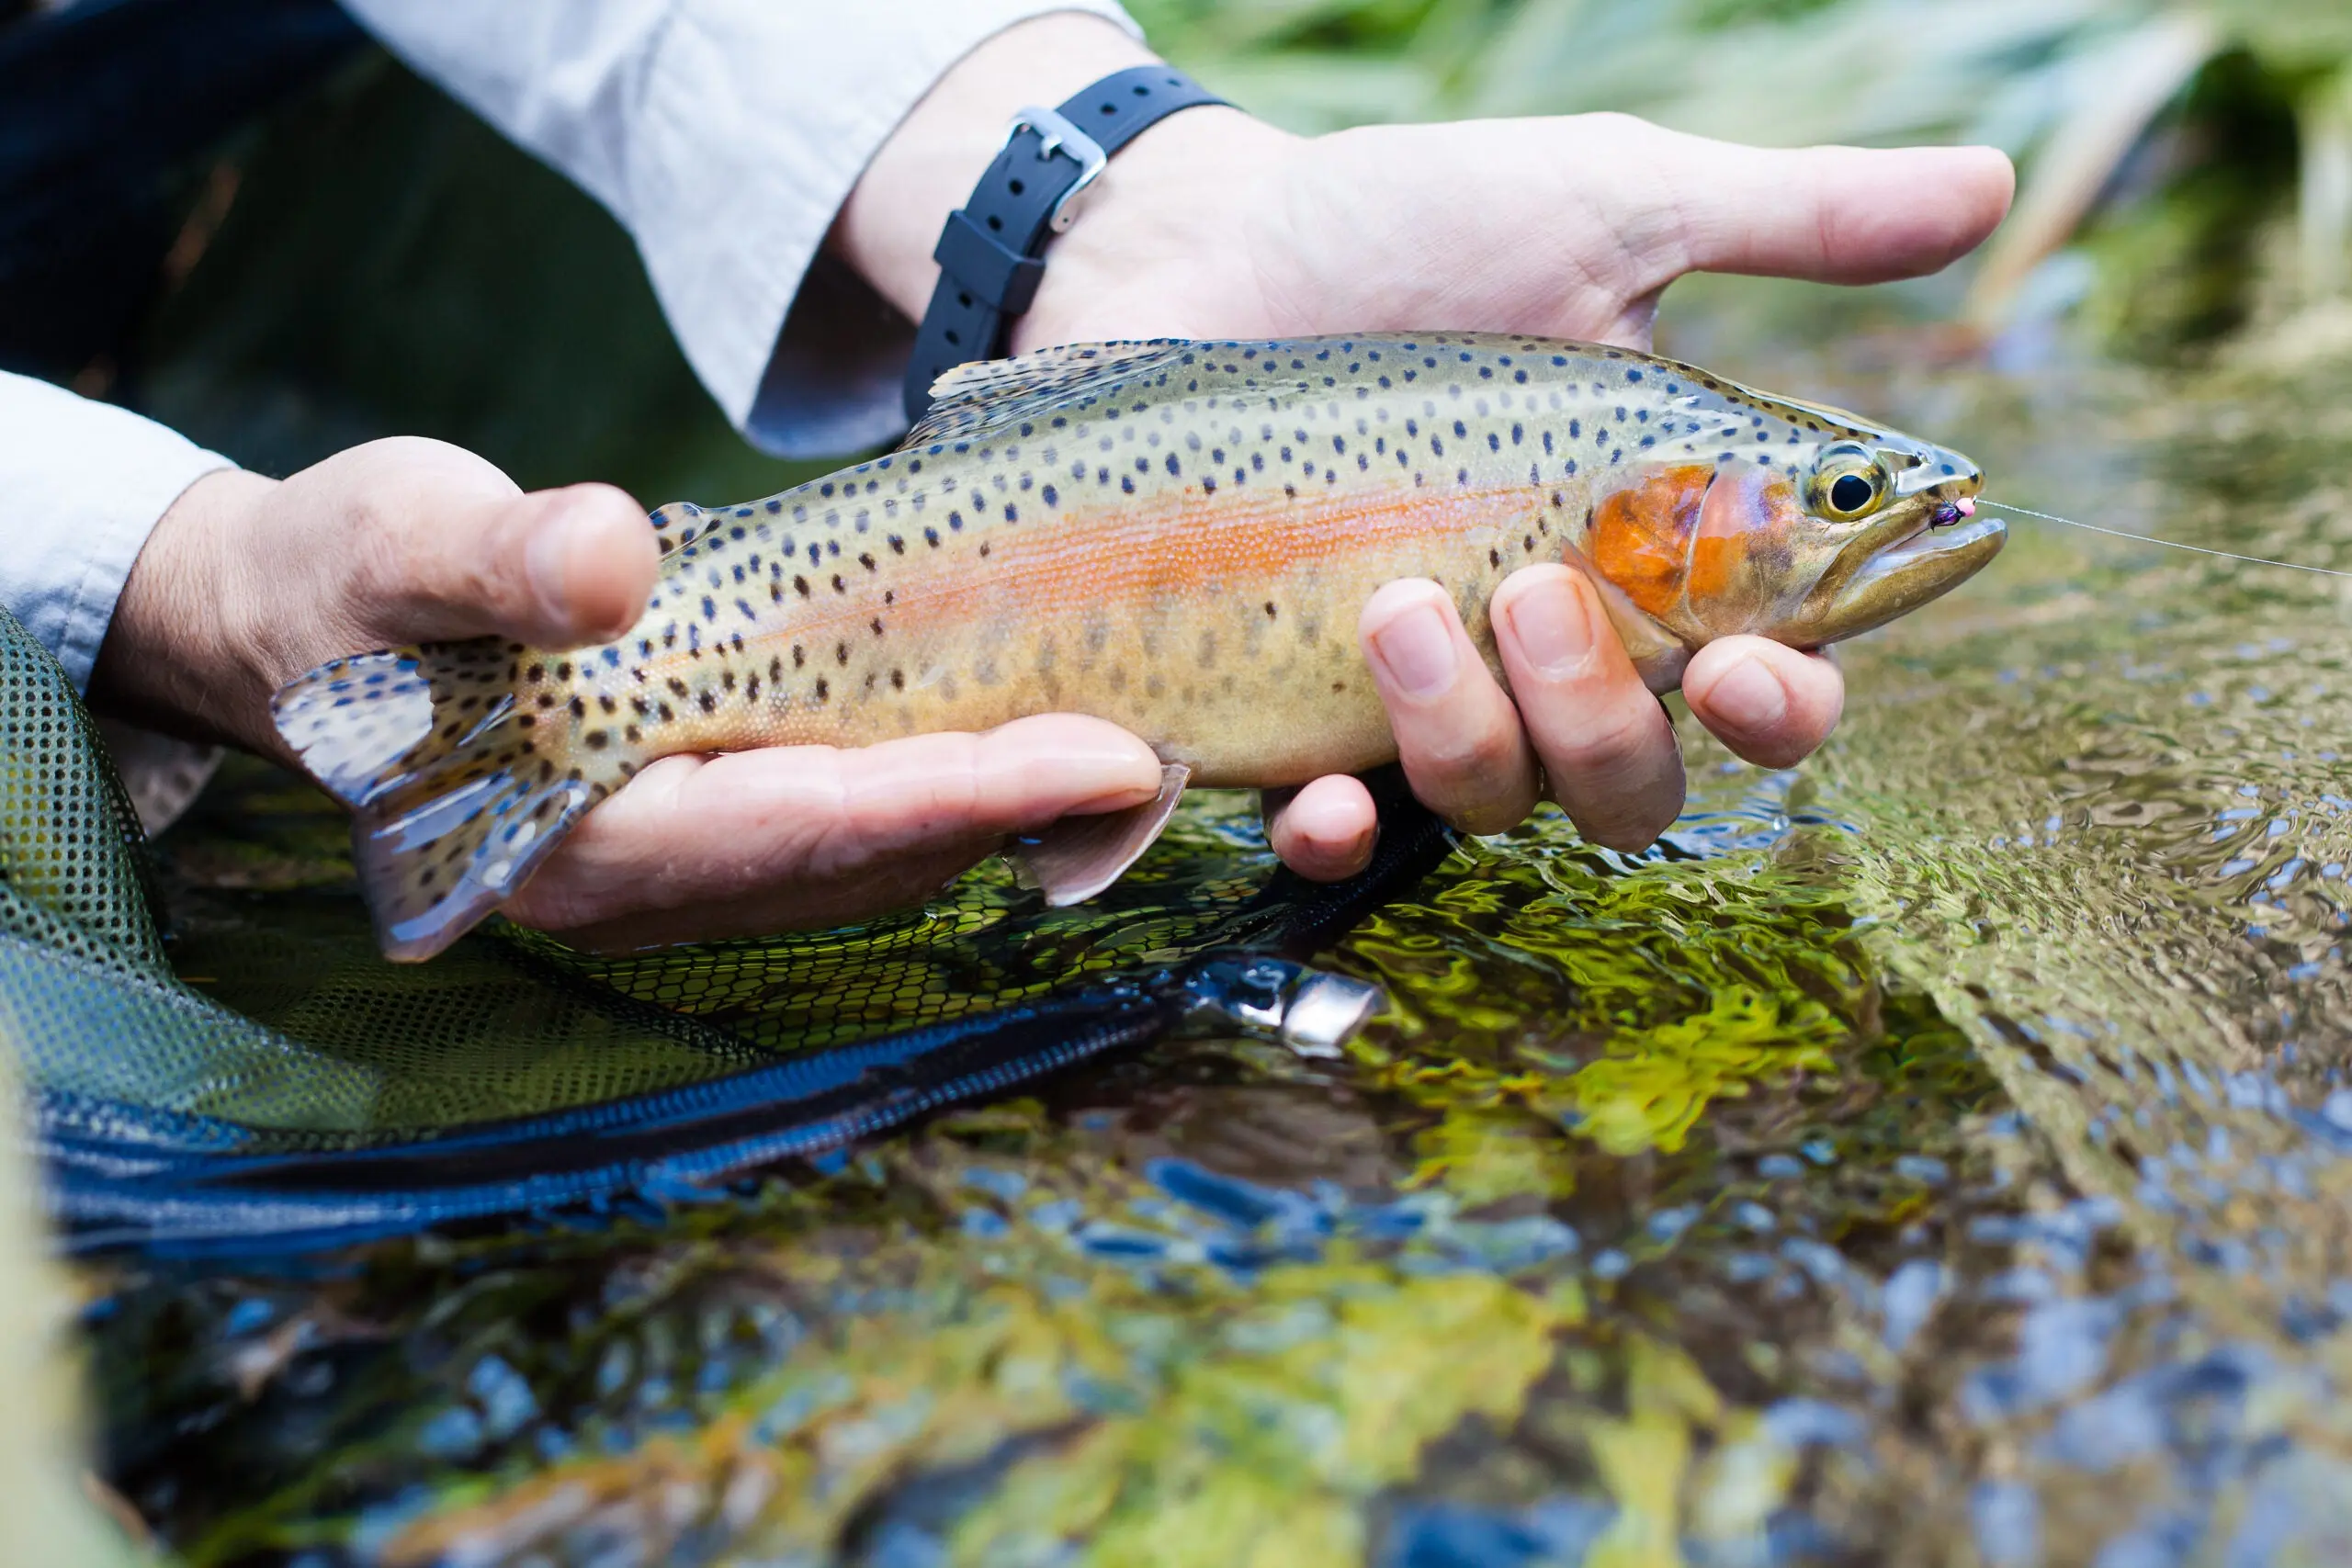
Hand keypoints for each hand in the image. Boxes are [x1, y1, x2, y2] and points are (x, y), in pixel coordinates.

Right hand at [90, 438, 1166, 946]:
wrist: (314, 628)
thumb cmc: (353, 581)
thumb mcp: (401, 540)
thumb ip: (498, 559)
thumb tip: (611, 565)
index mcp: (580, 840)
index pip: (808, 819)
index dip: (962, 788)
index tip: (1101, 750)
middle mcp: (650, 886)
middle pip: (874, 857)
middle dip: (1024, 809)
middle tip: (1173, 748)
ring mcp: (689, 875)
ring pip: (882, 858)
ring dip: (1008, 809)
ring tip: (1143, 740)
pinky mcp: (717, 833)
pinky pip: (862, 830)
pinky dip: (954, 789)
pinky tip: (1035, 733)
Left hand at [837, 15, 2013, 874]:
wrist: (1195, 243)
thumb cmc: (1405, 223)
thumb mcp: (1605, 206)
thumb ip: (1792, 221)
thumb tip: (1997, 183)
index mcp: (1650, 550)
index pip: (1766, 678)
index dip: (1784, 708)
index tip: (1752, 669)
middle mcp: (1546, 647)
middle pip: (1637, 782)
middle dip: (1609, 721)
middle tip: (1540, 592)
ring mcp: (1417, 690)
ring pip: (1496, 805)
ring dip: (1469, 737)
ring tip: (1391, 603)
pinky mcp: (1289, 709)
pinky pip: (1336, 829)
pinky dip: (1334, 832)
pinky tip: (1314, 793)